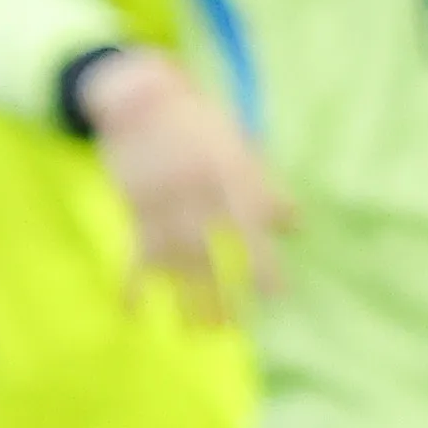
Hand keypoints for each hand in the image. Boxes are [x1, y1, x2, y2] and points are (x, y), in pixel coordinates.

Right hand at [84, 54, 286, 316]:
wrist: (141, 96)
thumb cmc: (201, 125)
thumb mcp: (241, 148)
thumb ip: (266, 190)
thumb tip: (297, 227)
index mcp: (229, 179)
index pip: (250, 232)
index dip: (263, 265)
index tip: (277, 295)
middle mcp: (196, 197)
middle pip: (211, 255)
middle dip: (223, 294)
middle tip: (235, 329)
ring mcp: (162, 205)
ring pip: (174, 263)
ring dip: (185, 299)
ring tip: (199, 331)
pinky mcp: (134, 209)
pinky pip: (133, 253)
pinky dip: (131, 284)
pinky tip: (131, 313)